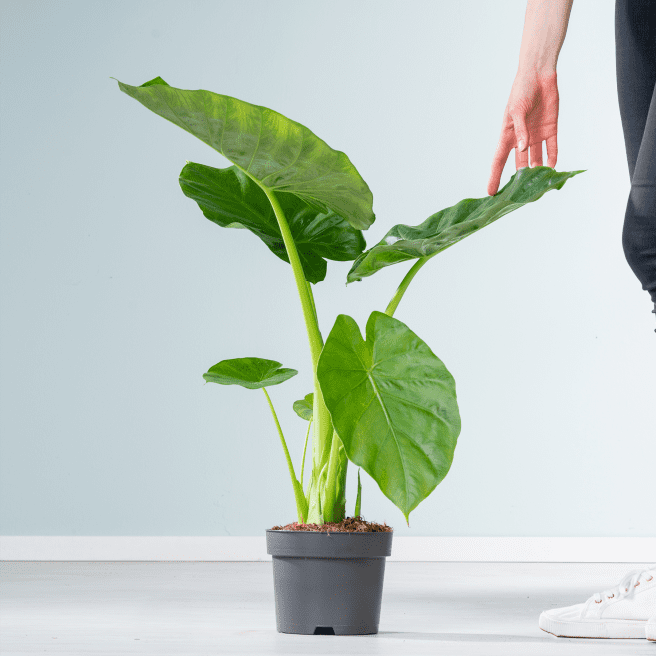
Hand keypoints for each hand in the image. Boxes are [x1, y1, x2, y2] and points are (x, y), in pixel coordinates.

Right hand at [487, 70, 559, 195]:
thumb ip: (520, 130)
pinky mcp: (550, 129)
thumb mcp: (517, 110)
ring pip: (536, 159)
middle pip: (518, 164)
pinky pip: (551, 147)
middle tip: (519, 195)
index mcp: (508, 135)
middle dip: (518, 179)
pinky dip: (553, 157)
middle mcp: (521, 139)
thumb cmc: (521, 90)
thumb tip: (522, 149)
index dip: (495, 176)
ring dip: (537, 171)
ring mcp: (536, 135)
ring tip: (538, 185)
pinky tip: (553, 167)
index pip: (499, 160)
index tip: (491, 193)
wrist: (539, 74)